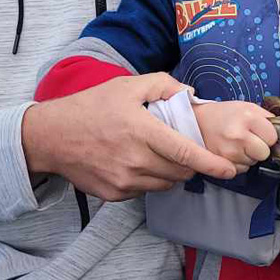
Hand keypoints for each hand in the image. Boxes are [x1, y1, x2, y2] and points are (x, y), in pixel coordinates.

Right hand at [23, 72, 237, 200]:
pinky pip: (146, 191)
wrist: (50, 137)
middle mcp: (135, 160)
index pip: (186, 152)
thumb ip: (163, 85)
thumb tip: (190, 95)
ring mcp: (124, 181)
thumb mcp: (127, 86)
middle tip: (187, 148)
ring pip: (166, 183)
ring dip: (172, 172)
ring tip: (160, 154)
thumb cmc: (90, 107)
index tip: (229, 170)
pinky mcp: (115, 194)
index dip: (211, 164)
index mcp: (142, 131)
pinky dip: (151, 179)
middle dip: (191, 163)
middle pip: (180, 171)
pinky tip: (139, 162)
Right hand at [193, 100, 277, 172]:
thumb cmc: (224, 114)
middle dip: (260, 147)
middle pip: (264, 153)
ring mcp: (229, 151)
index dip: (268, 135)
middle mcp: (238, 135)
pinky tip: (231, 150)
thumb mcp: (248, 107)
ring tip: (238, 143)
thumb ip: (267, 118)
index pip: (273, 137)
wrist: (199, 120)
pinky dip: (238, 163)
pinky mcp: (222, 162)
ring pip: (253, 163)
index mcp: (248, 117)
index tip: (261, 132)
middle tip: (250, 138)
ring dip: (249, 156)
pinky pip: (241, 169)